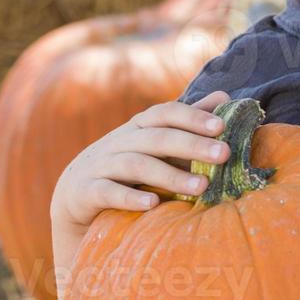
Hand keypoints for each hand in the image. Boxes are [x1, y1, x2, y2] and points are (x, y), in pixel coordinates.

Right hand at [50, 90, 230, 249]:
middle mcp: (120, 141)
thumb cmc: (126, 165)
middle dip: (192, 145)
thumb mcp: (155, 141)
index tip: (221, 127)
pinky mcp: (86, 191)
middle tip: (224, 155)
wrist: (75, 195)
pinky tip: (152, 204)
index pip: (166, 114)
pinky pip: (107, 192)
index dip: (192, 117)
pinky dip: (129, 197)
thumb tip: (224, 95)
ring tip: (202, 187)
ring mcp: (101, 165)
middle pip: (157, 138)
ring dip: (171, 176)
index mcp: (139, 128)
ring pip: (136, 165)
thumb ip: (187, 121)